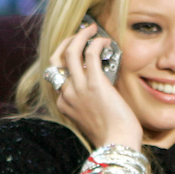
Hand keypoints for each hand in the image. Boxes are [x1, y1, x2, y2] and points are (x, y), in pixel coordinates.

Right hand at [50, 22, 142, 149]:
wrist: (117, 145)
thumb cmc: (112, 135)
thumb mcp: (92, 118)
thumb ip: (91, 102)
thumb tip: (103, 86)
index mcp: (64, 104)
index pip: (58, 74)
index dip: (68, 58)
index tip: (80, 50)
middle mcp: (66, 94)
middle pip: (56, 59)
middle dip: (67, 41)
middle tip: (82, 34)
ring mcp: (78, 88)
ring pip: (70, 51)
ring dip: (80, 36)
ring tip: (92, 28)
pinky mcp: (94, 83)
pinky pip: (90, 54)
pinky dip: (96, 43)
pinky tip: (106, 41)